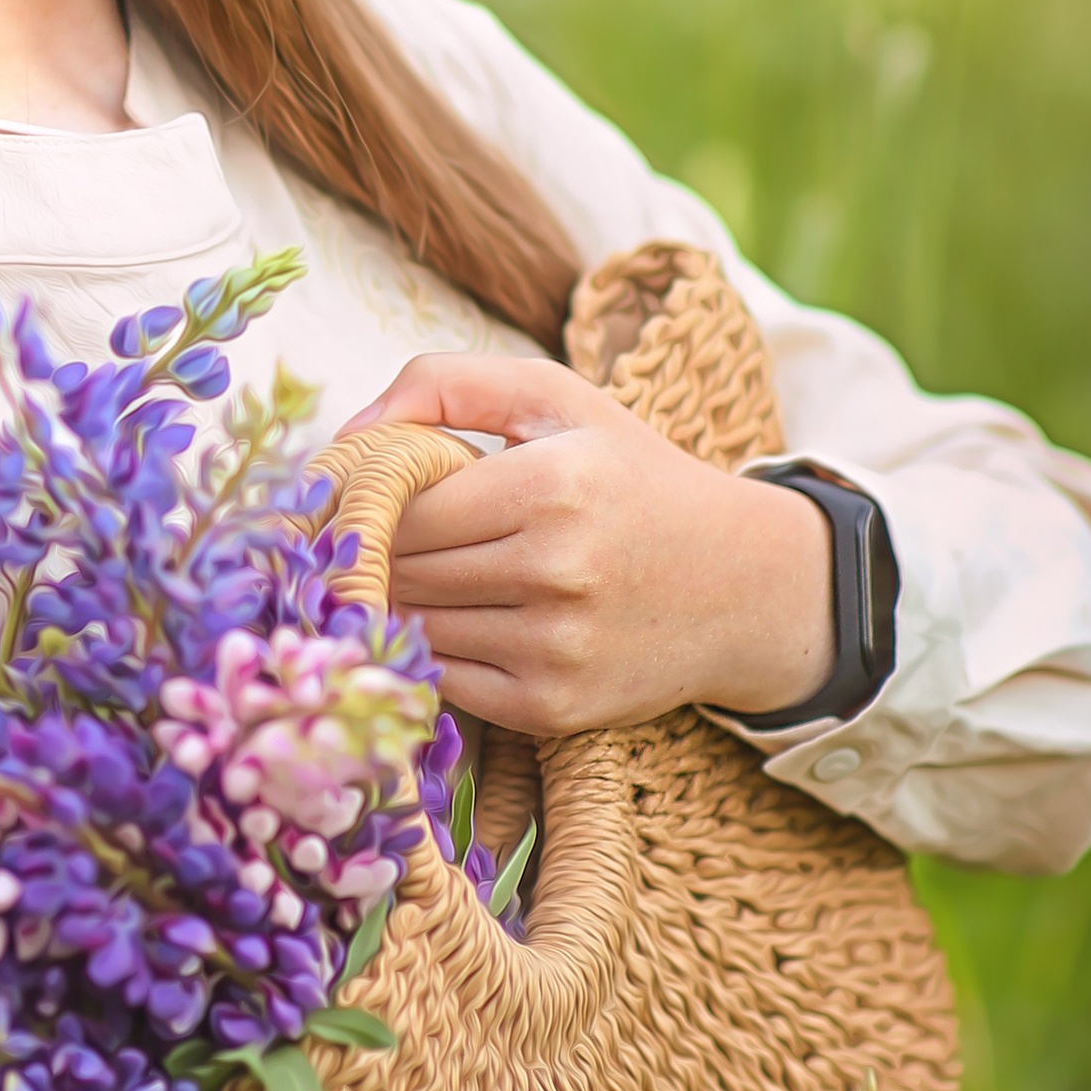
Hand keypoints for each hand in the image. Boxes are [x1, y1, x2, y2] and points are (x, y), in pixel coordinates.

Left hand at [338, 353, 832, 732]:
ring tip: (423, 573)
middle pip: (401, 569)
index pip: (400, 507)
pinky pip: (443, 680)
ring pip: (414, 627)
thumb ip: (447, 384)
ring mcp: (555, 647)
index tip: (364, 497)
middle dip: (376, 553)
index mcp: (552, 485)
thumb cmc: (632, 478)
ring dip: (400, 603)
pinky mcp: (551, 707)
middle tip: (377, 538)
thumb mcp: (558, 400)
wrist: (742, 585)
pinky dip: (431, 652)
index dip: (368, 502)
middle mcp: (556, 570)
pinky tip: (456, 619)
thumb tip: (347, 439)